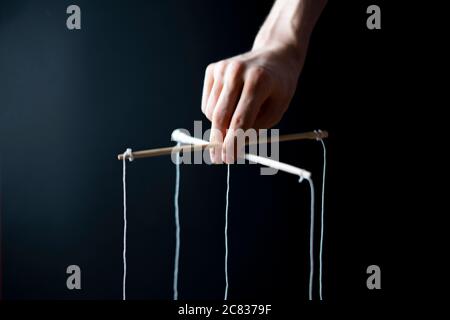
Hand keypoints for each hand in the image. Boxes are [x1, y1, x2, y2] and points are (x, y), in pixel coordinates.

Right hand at [201, 43, 304, 163]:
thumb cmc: (278, 87)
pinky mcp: (212, 70)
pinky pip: (207, 103)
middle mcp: (237, 72)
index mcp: (258, 81)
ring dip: (219, 126)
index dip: (233, 143)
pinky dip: (214, 114)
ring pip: (211, 112)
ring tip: (235, 124)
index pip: (240, 120)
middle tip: (219, 158)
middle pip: (221, 116)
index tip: (228, 159)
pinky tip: (229, 108)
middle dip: (219, 141)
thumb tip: (232, 147)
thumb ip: (256, 128)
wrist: (275, 55)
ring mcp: (222, 69)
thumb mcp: (277, 109)